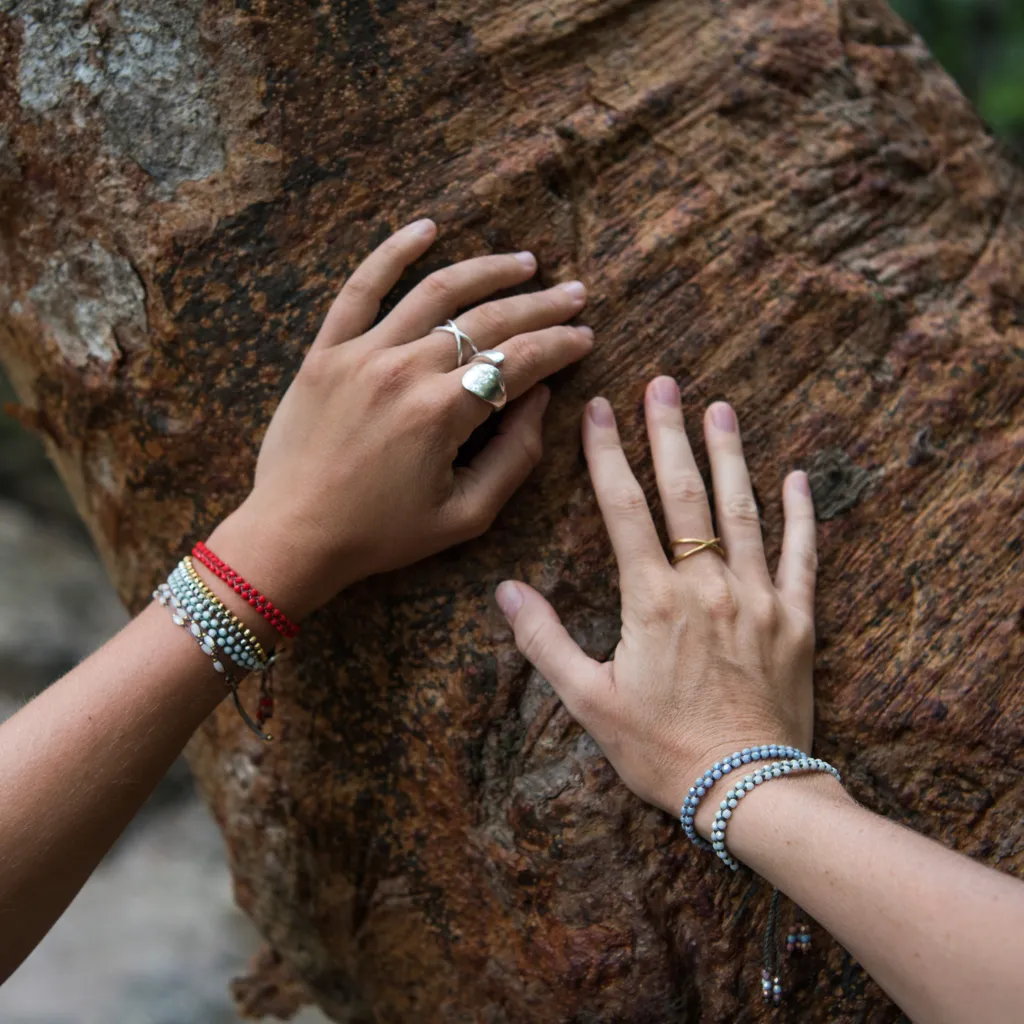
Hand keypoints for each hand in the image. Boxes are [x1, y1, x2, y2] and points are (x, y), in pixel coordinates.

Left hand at [208, 219, 592, 617]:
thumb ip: (514, 456)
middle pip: (489, 320)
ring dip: (488, 270)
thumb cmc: (381, 534)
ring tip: (525, 262)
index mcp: (442, 414)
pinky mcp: (326, 351)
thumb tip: (540, 398)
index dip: (561, 345)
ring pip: (436, 292)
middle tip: (574, 294)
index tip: (585, 336)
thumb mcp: (465, 515)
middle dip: (541, 305)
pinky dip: (393, 252)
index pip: (520, 361)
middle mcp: (405, 370)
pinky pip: (360, 289)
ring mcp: (361, 354)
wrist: (293, 535)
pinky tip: (427, 228)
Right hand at [496, 376, 816, 830]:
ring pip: (743, 511)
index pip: (625, 509)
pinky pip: (802, 556)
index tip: (600, 409)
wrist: (748, 792)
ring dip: (730, 456)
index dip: (608, 454)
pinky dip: (800, 515)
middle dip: (669, 434)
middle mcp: (707, 585)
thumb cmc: (662, 751)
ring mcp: (758, 599)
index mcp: (653, 600)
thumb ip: (546, 641)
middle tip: (664, 383)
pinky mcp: (796, 621)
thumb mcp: (589, 702)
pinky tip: (796, 478)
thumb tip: (507, 591)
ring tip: (721, 409)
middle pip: (685, 494)